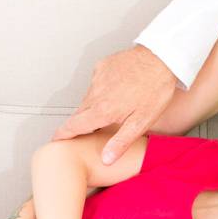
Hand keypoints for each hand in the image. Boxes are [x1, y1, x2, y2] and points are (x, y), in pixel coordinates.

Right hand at [54, 44, 178, 164]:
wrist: (161, 58)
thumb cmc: (156, 90)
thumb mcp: (141, 122)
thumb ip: (121, 142)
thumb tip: (106, 159)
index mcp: (103, 110)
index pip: (74, 125)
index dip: (63, 134)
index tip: (56, 140)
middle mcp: (95, 93)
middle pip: (80, 113)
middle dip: (82, 122)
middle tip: (93, 129)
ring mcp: (97, 77)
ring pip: (88, 97)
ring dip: (95, 105)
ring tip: (116, 106)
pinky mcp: (102, 65)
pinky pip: (96, 82)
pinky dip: (103, 88)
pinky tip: (119, 89)